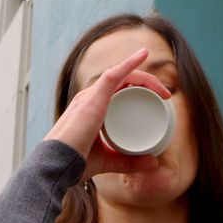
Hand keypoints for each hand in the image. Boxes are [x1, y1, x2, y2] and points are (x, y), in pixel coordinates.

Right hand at [45, 48, 171, 179]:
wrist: (57, 166)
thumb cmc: (75, 162)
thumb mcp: (108, 161)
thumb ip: (129, 162)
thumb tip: (153, 162)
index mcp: (91, 108)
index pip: (118, 89)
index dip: (139, 88)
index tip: (159, 98)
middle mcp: (90, 97)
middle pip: (123, 80)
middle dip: (147, 83)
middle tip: (165, 95)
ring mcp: (90, 96)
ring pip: (122, 75)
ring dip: (145, 78)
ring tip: (163, 89)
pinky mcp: (93, 99)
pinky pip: (113, 75)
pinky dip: (129, 64)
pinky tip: (142, 56)